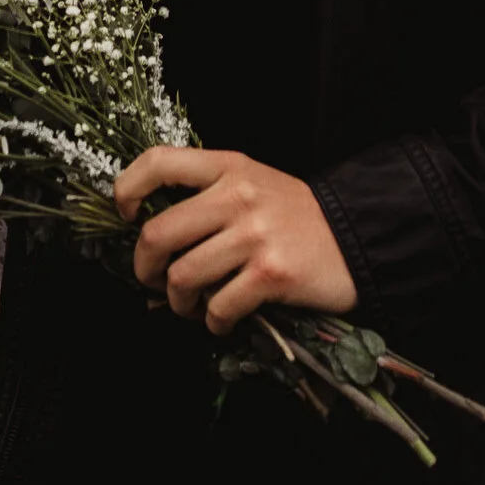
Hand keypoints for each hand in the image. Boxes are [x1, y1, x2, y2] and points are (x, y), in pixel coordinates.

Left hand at [113, 143, 357, 333]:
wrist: (358, 238)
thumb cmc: (298, 217)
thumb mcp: (254, 184)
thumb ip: (209, 194)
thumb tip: (153, 230)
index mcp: (229, 167)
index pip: (159, 162)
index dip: (127, 188)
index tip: (126, 214)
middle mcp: (238, 196)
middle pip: (157, 233)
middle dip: (144, 267)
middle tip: (153, 279)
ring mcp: (255, 235)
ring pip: (183, 276)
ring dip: (179, 302)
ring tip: (192, 306)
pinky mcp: (271, 274)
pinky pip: (219, 306)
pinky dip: (213, 322)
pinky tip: (222, 320)